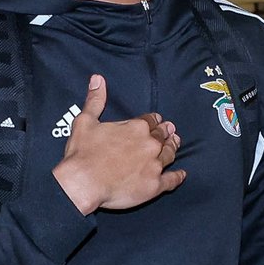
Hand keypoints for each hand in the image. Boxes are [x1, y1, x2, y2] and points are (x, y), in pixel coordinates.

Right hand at [53, 75, 185, 214]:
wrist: (83, 183)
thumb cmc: (82, 153)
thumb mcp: (85, 122)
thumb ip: (95, 100)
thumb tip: (97, 79)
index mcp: (136, 127)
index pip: (151, 120)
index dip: (154, 121)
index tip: (157, 121)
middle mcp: (150, 144)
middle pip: (163, 137)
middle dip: (166, 133)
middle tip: (170, 132)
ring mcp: (154, 165)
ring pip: (170, 155)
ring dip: (173, 149)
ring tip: (174, 146)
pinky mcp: (154, 185)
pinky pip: (172, 180)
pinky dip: (178, 177)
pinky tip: (181, 175)